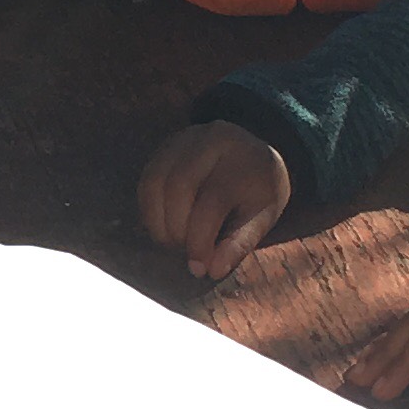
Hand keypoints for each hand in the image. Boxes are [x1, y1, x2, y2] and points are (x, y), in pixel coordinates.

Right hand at [139, 120, 297, 282]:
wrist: (253, 157)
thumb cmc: (259, 191)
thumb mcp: (262, 217)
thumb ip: (239, 244)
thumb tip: (212, 270)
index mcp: (240, 154)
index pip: (213, 200)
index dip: (201, 240)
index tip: (199, 268)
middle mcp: (208, 137)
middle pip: (178, 186)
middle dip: (176, 229)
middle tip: (185, 252)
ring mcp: (181, 139)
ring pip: (154, 182)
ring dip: (157, 221)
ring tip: (173, 242)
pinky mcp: (163, 148)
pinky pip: (146, 181)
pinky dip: (149, 210)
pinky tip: (164, 227)